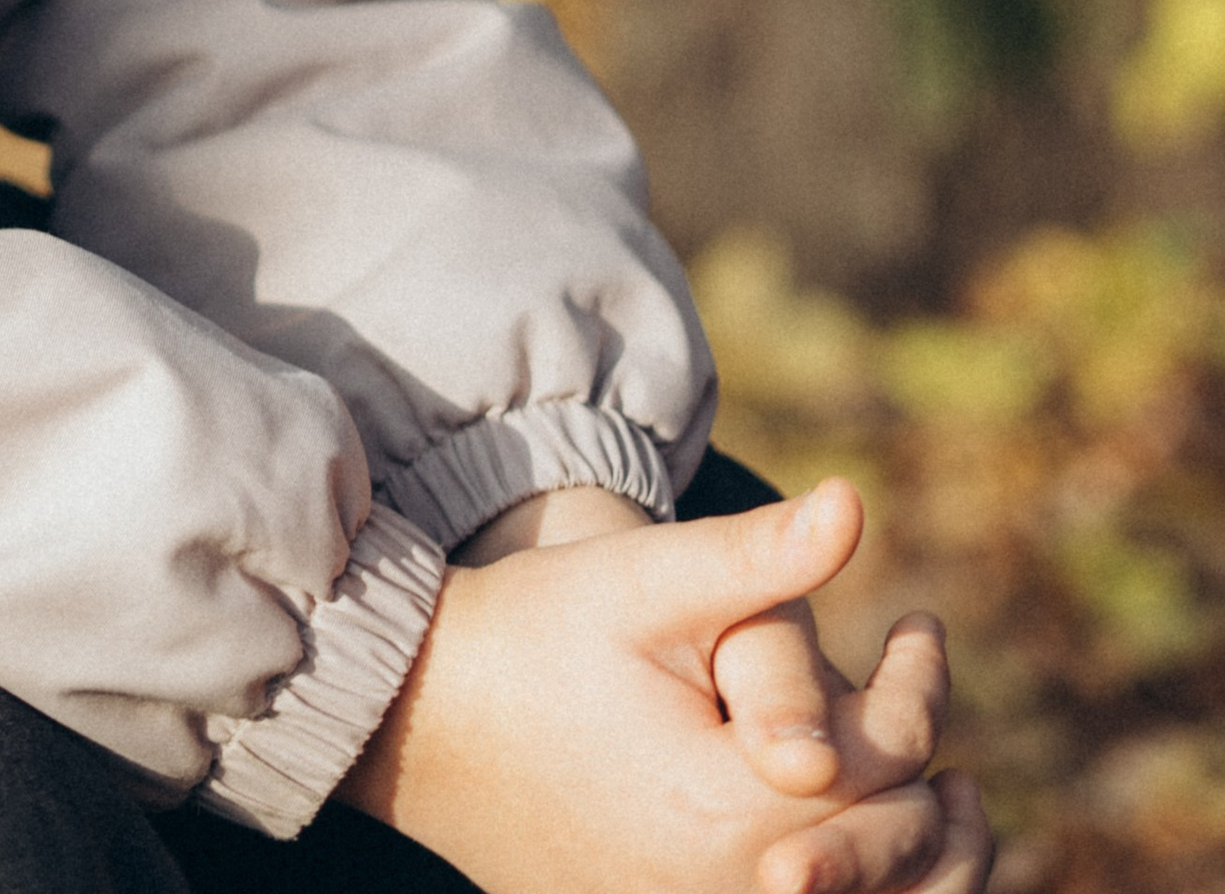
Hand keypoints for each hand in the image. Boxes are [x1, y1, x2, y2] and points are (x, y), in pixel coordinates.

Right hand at [340, 477, 990, 893]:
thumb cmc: (533, 635)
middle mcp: (725, 891)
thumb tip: (853, 503)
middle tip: (934, 705)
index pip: (883, 764)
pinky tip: (846, 832)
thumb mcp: (642, 581)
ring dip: (913, 857)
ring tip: (936, 791)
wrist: (422, 720)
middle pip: (890, 854)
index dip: (920, 687)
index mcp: (726, 808)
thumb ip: (754, 556)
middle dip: (928, 780)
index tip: (920, 623)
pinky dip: (842, 880)